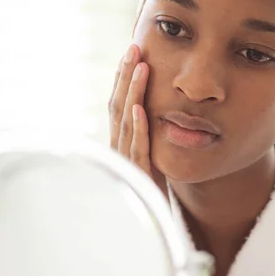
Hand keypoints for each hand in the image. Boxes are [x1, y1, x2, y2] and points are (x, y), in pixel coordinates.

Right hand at [108, 44, 165, 192]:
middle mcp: (120, 149)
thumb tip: (155, 109)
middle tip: (134, 48)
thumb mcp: (152, 158)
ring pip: (126, 122)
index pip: (120, 104)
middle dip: (125, 76)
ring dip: (132, 92)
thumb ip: (149, 137)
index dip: (124, 79)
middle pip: (119, 106)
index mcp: (122, 143)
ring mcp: (128, 162)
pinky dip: (138, 127)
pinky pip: (137, 148)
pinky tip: (140, 107)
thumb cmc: (154, 191)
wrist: (153, 228)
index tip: (132, 54)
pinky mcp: (139, 176)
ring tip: (140, 66)